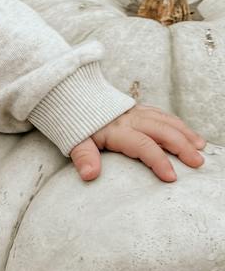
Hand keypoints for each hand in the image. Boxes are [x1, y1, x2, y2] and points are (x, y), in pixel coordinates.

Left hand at [70, 104, 205, 183]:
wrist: (70, 94)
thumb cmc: (73, 122)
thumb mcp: (73, 140)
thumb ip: (83, 156)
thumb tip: (90, 175)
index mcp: (116, 129)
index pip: (142, 145)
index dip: (158, 161)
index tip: (171, 177)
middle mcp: (130, 118)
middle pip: (162, 131)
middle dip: (182, 146)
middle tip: (198, 162)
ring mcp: (136, 111)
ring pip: (166, 121)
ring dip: (185, 133)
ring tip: (200, 147)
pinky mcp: (138, 108)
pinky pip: (161, 114)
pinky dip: (177, 123)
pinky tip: (186, 133)